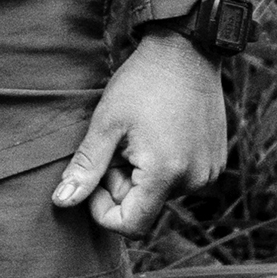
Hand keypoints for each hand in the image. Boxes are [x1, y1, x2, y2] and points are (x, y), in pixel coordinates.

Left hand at [54, 32, 228, 240]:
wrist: (186, 51)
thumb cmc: (141, 82)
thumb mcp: (106, 124)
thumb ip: (85, 168)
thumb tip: (61, 202)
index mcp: (166, 174)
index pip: (131, 226)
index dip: (104, 210)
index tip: (97, 176)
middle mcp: (194, 180)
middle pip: (145, 207)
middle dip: (121, 184)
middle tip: (117, 145)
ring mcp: (209, 171)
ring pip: (161, 193)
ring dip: (141, 174)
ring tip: (139, 136)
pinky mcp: (215, 161)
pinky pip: (180, 179)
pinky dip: (162, 165)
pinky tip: (159, 133)